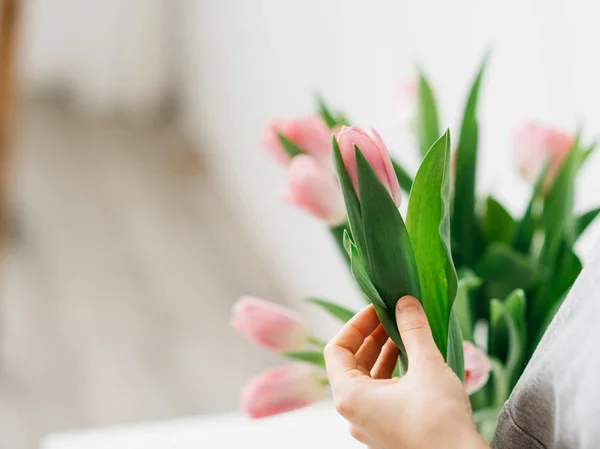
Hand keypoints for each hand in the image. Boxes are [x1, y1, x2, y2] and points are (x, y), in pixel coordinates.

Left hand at [324, 296, 487, 448]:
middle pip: (351, 364)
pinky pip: (380, 395)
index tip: (376, 308)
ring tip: (404, 333)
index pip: (336, 349)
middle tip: (392, 315)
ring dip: (383, 354)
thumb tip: (405, 301)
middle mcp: (353, 413)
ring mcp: (369, 425)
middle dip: (371, 336)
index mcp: (350, 396)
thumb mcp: (426, 366)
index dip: (355, 324)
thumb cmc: (439, 422)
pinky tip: (412, 359)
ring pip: (367, 380)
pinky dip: (392, 374)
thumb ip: (413, 330)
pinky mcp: (386, 432)